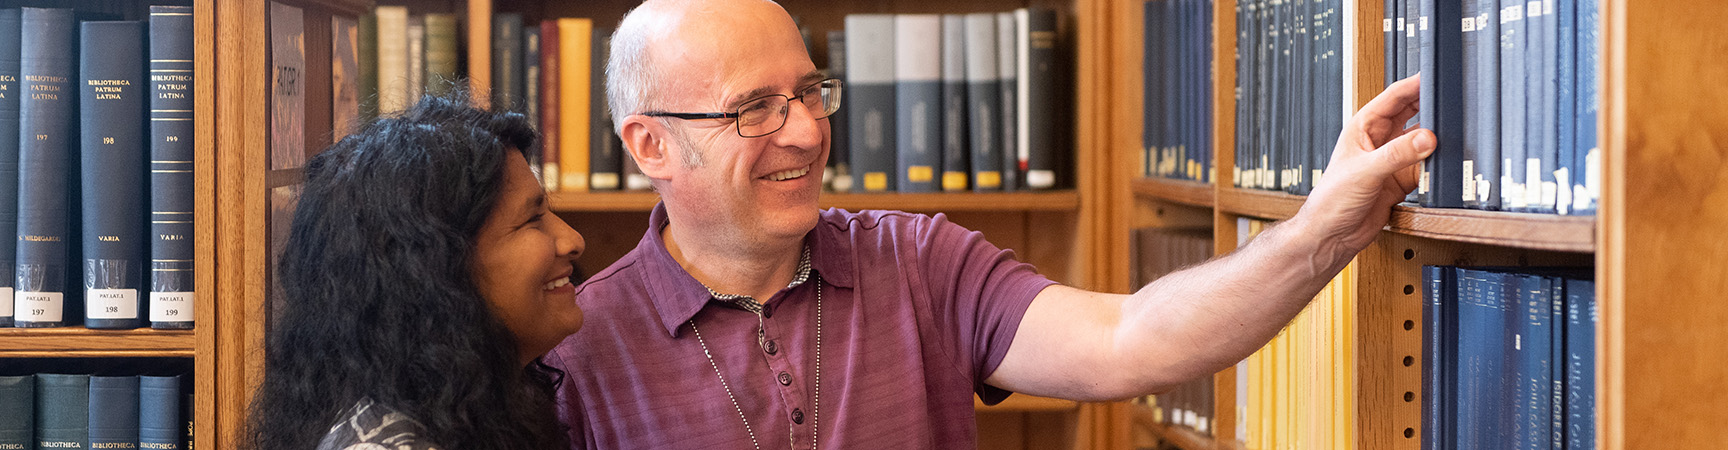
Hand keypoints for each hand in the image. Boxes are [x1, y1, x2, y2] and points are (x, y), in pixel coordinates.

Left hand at [1297, 75, 1436, 255]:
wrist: (1331, 235)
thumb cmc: (1330, 200)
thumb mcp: (1364, 171)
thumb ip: (1397, 154)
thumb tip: (1427, 138)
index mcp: (1363, 128)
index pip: (1394, 97)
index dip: (1415, 84)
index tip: (1436, 77)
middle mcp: (1379, 141)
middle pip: (1413, 114)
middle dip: (1432, 106)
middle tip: (1454, 100)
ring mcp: (1392, 160)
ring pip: (1422, 140)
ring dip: (1436, 138)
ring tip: (1454, 132)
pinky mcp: (1401, 180)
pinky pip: (1425, 166)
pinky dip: (1436, 165)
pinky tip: (1445, 163)